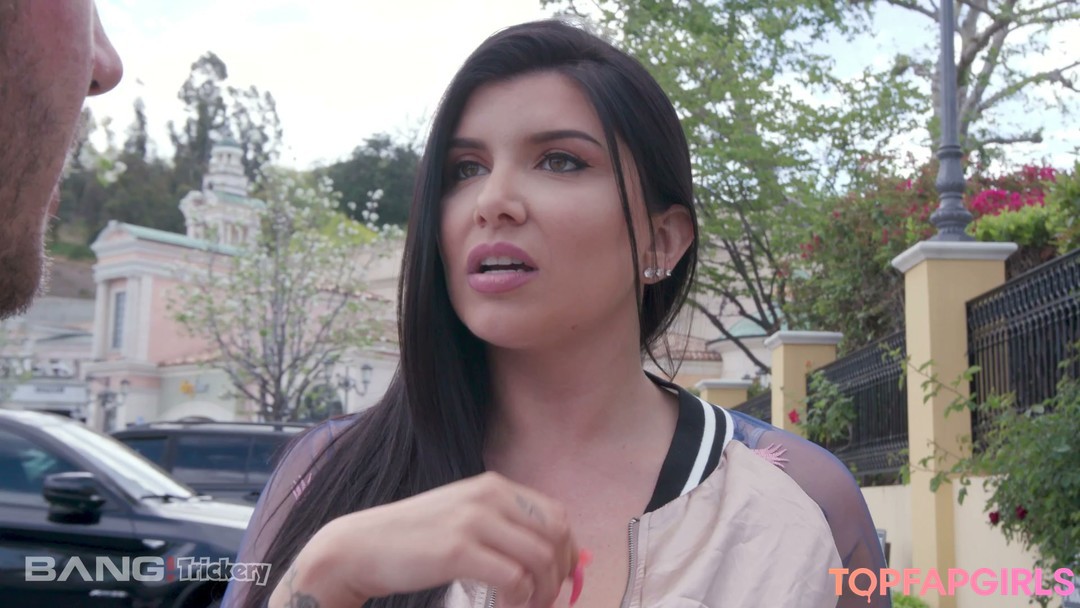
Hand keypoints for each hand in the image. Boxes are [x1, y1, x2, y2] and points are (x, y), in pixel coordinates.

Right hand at [269, 471, 579, 607]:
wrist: (361, 546)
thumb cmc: (414, 539)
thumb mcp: (463, 517)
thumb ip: (502, 527)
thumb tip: (547, 556)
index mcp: (494, 486)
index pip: (557, 516)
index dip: (568, 552)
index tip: (560, 580)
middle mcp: (489, 496)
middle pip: (556, 537)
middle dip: (559, 575)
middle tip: (545, 601)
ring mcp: (473, 521)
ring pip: (541, 559)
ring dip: (542, 593)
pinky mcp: (458, 550)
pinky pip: (514, 579)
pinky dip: (519, 600)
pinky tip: (505, 607)